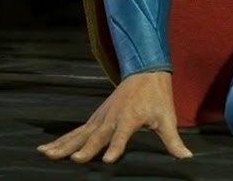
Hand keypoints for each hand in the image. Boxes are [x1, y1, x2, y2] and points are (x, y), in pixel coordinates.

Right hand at [37, 71, 191, 163]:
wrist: (145, 71)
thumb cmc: (157, 96)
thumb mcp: (167, 118)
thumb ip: (173, 140)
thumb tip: (187, 156)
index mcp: (130, 118)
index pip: (122, 135)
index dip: (116, 147)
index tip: (108, 159)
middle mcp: (112, 118)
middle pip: (97, 135)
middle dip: (86, 148)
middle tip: (74, 160)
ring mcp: (100, 118)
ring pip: (80, 134)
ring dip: (64, 144)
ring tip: (46, 154)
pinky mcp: (94, 119)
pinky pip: (75, 132)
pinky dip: (61, 140)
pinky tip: (46, 149)